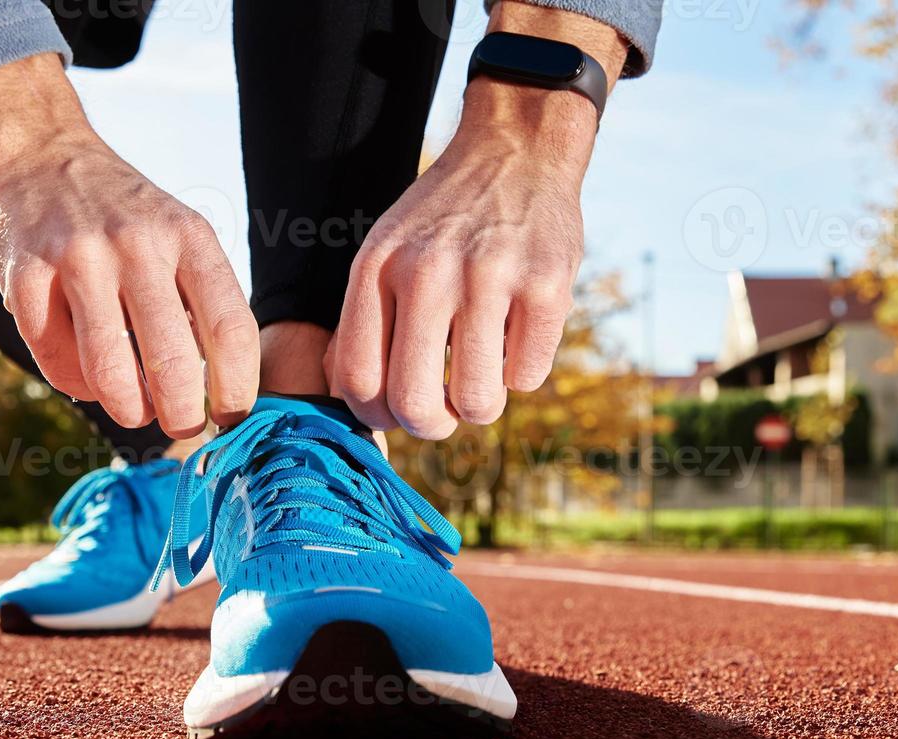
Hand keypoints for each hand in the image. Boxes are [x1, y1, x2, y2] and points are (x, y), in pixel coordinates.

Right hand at [0, 56, 257, 436]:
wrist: (45, 158)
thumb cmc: (128, 219)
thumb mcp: (181, 237)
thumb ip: (202, 302)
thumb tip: (224, 392)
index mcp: (187, 237)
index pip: (229, 329)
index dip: (237, 387)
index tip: (231, 416)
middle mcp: (135, 244)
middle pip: (171, 361)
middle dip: (181, 415)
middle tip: (182, 427)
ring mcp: (77, 258)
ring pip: (108, 370)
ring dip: (128, 408)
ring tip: (136, 410)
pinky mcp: (25, 276)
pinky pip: (56, 360)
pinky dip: (76, 383)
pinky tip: (88, 377)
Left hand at [330, 83, 592, 438]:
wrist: (515, 152)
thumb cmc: (441, 223)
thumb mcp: (384, 255)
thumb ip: (363, 323)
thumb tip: (350, 401)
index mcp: (377, 269)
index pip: (359, 381)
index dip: (377, 416)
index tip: (396, 411)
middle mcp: (428, 273)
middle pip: (415, 404)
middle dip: (431, 427)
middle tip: (444, 413)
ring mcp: (490, 278)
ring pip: (478, 403)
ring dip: (481, 405)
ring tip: (482, 374)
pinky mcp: (547, 286)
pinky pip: (527, 377)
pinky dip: (522, 372)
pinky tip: (517, 335)